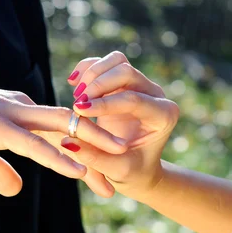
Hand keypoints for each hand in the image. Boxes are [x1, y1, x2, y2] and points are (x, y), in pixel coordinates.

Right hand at [0, 72, 126, 196]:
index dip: (82, 153)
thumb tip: (17, 190)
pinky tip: (79, 171)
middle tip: (122, 171)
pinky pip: (35, 144)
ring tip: (119, 160)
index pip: (59, 132)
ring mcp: (12, 115)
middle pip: (70, 128)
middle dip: (99, 148)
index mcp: (18, 112)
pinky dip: (58, 158)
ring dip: (92, 147)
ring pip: (62, 129)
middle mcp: (22, 109)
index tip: (101, 175)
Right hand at [64, 51, 178, 198]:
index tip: (78, 111)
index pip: (133, 100)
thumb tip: (68, 141)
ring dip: (93, 73)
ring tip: (75, 94)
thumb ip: (94, 157)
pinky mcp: (125, 81)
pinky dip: (88, 67)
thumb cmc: (131, 171)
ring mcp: (141, 85)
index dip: (104, 103)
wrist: (136, 166)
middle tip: (76, 103)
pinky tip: (72, 81)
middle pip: (126, 72)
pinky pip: (107, 63)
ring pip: (117, 61)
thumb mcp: (115, 170)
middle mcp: (156, 96)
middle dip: (97, 84)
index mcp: (163, 116)